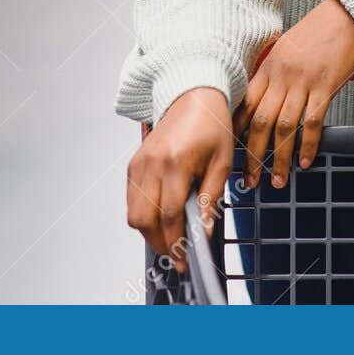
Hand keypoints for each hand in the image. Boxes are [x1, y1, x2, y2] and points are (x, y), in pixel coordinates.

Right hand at [126, 87, 233, 271]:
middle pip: (145, 219)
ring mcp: (139, 163)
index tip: (185, 258)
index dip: (176, 241)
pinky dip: (143, 214)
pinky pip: (131, 199)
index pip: (170, 214)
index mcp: (176, 162)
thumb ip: (212, 197)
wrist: (192, 96)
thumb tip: (205, 230)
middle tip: (176, 254)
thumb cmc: (211, 124)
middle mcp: (152, 164)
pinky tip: (160, 218)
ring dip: (149, 232)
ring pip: (133, 213)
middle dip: (159, 243)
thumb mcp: (222, 161)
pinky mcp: (133, 163)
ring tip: (170, 239)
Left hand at [236, 0, 353, 187]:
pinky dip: (309, 145)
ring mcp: (303, 81)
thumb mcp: (288, 47)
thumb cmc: (320, 30)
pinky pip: (313, 122)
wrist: (349, 14)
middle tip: (250, 179)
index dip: (236, 132)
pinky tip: (306, 161)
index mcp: (269, 66)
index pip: (245, 104)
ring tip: (278, 180)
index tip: (232, 153)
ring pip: (284, 127)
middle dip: (253, 155)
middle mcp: (282, 75)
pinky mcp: (326, 86)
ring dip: (280, 159)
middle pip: (260, 122)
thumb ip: (275, 73)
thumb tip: (266, 99)